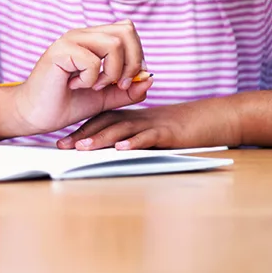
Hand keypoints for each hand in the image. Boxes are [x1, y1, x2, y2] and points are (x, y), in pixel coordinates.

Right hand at [9, 22, 153, 135]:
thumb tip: (149, 80)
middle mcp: (83, 34)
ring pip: (113, 43)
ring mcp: (70, 40)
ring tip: (95, 86)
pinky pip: (92, 61)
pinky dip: (90, 79)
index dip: (137, 55)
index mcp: (94, 40)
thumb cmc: (66, 104)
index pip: (128, 30)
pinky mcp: (60, 52)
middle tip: (118, 85)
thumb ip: (127, 90)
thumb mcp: (105, 98)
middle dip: (131, 63)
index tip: (126, 82)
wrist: (35, 115)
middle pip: (126, 31)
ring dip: (112, 72)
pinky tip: (75, 85)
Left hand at [56, 97, 241, 150]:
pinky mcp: (169, 132)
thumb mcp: (150, 133)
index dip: (80, 131)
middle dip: (82, 135)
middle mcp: (138, 119)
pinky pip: (150, 136)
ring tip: (82, 147)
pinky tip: (121, 149)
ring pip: (123, 129)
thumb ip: (130, 139)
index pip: (101, 121)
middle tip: (60, 146)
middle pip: (105, 124)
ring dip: (101, 138)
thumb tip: (107, 155)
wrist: (212, 119)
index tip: (60, 143)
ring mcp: (153, 124)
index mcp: (132, 118)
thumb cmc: (180, 130)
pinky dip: (135, 142)